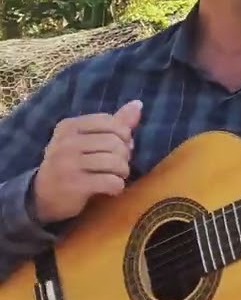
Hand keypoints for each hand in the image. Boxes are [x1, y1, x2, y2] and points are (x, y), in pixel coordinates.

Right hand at [32, 100, 142, 223]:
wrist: (44, 196)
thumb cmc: (71, 164)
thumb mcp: (86, 140)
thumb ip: (113, 123)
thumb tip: (138, 104)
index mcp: (68, 127)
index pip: (109, 122)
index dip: (123, 135)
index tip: (118, 147)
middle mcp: (65, 143)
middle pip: (115, 142)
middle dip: (124, 155)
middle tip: (118, 165)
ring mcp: (68, 164)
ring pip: (115, 162)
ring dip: (123, 171)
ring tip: (116, 176)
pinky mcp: (74, 185)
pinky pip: (111, 181)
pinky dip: (118, 186)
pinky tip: (111, 189)